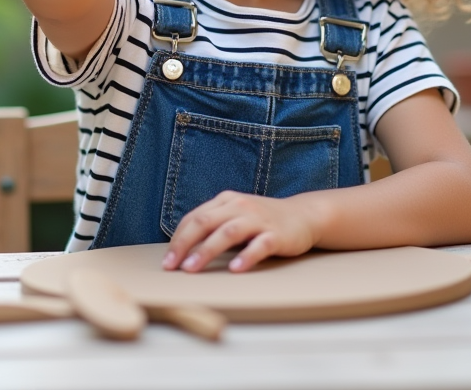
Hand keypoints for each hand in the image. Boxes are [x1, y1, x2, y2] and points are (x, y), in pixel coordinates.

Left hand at [162, 191, 318, 273]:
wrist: (303, 216)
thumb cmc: (262, 220)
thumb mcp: (235, 216)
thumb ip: (213, 226)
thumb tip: (182, 249)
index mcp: (226, 201)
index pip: (194, 218)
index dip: (178, 239)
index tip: (167, 261)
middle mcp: (240, 207)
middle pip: (205, 222)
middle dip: (185, 244)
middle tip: (172, 266)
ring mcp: (259, 220)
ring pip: (228, 233)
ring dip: (207, 250)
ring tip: (192, 267)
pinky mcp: (277, 235)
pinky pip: (260, 245)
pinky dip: (246, 256)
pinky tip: (235, 269)